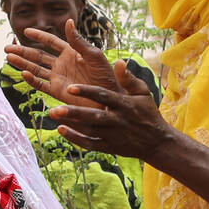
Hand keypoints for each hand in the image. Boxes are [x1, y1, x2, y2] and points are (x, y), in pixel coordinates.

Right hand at [5, 19, 117, 107]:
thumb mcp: (94, 55)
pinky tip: (23, 74)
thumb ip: (79, 41)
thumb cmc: (106, 77)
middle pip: (38, 55)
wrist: (108, 100)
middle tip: (6, 48)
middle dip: (23, 51)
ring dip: (22, 63)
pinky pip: (41, 84)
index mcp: (71, 53)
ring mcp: (58, 78)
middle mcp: (62, 64)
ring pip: (36, 69)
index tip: (26, 31)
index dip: (38, 36)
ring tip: (9, 57)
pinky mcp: (57, 92)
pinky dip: (31, 80)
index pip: (51, 41)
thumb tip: (68, 21)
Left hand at [47, 63, 172, 159]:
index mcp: (124, 104)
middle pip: (92, 116)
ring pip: (88, 131)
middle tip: (53, 109)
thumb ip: (129, 79)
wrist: (157, 142)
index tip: (70, 87)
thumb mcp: (144, 93)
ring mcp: (112, 135)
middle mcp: (117, 120)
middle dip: (73, 113)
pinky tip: (61, 130)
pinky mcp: (109, 147)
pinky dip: (75, 139)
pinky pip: (90, 144)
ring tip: (51, 114)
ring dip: (70, 124)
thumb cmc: (148, 113)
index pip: (103, 96)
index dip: (86, 92)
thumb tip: (119, 61)